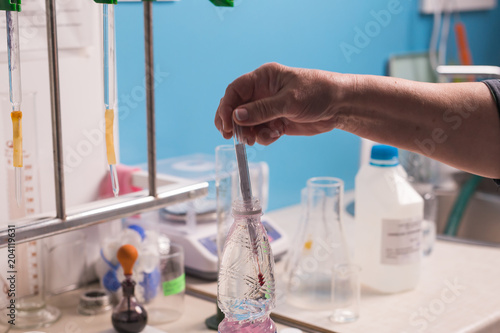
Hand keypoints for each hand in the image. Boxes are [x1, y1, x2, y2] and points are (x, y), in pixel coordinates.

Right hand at [214, 62, 347, 144]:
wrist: (340, 105)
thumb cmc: (318, 92)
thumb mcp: (289, 101)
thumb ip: (262, 110)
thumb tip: (237, 117)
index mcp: (263, 78)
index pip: (235, 91)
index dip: (226, 107)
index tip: (226, 123)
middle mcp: (262, 92)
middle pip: (237, 108)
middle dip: (234, 123)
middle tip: (232, 137)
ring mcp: (269, 108)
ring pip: (248, 123)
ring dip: (250, 133)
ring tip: (257, 139)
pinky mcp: (277, 122)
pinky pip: (262, 132)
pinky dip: (264, 137)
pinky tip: (276, 135)